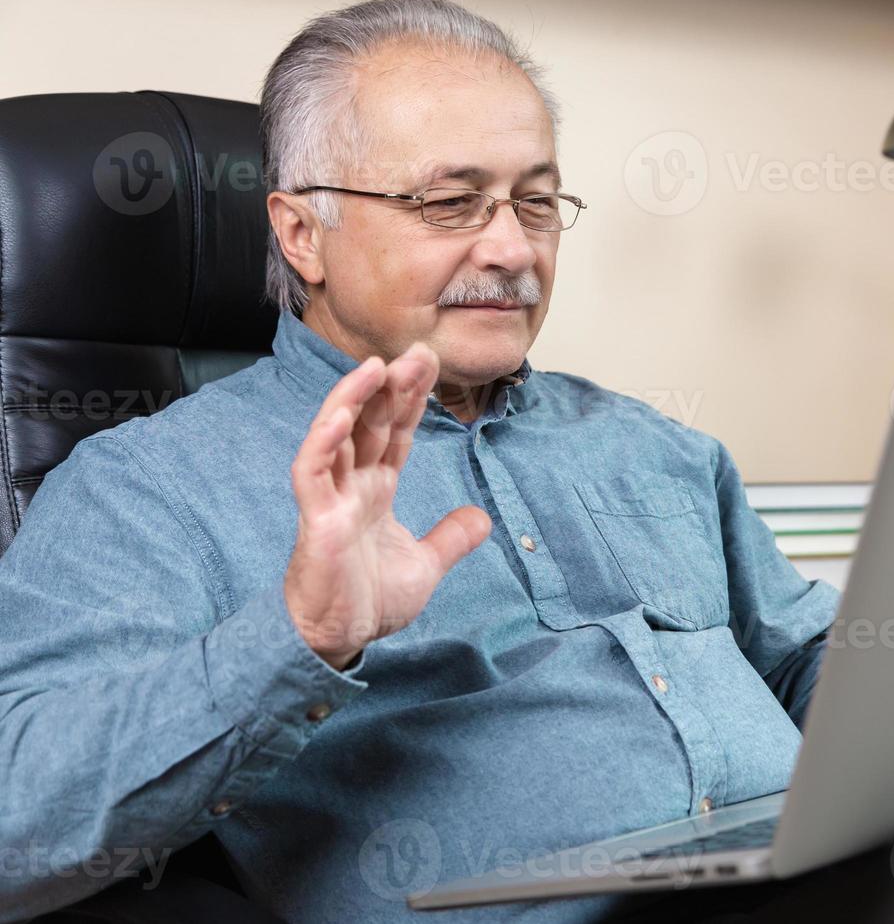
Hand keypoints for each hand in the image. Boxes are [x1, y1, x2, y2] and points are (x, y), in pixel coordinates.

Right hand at [284, 344, 491, 667]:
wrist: (337, 640)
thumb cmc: (367, 602)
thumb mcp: (425, 566)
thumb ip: (450, 539)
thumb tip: (483, 518)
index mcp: (375, 491)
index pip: (397, 434)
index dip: (412, 400)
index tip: (431, 367)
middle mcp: (352, 486)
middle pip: (372, 424)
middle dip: (393, 387)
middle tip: (418, 352)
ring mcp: (331, 498)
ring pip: (337, 435)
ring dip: (354, 399)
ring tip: (377, 366)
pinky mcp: (315, 518)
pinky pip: (312, 471)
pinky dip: (323, 441)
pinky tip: (339, 415)